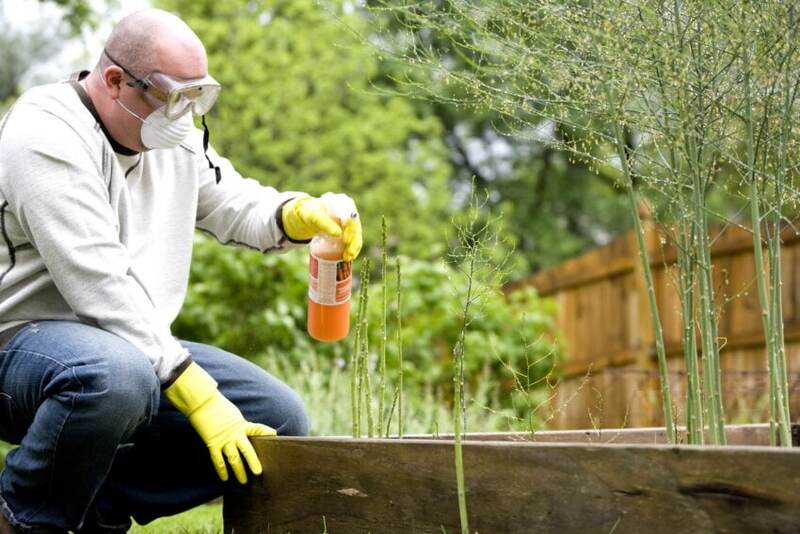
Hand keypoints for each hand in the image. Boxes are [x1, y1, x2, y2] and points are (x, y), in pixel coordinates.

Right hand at [164, 362, 275, 483]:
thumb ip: (243, 427)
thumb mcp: (236, 417)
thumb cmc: (221, 410)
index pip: (258, 428)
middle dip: (253, 461)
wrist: (203, 404)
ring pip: (233, 458)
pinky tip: (224, 479)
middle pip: (246, 449)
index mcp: (242, 425)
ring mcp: (223, 440)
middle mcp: (235, 434)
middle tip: (259, 472)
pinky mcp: (212, 444)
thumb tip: (249, 436)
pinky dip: (221, 470)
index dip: (266, 432)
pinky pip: (218, 460)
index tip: (275, 435)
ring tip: (243, 481)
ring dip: (238, 471)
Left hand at [282, 194, 362, 260]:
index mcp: (341, 202)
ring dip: (354, 246)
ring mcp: (351, 220)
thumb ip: (324, 223)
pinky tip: (350, 256)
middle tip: (348, 250)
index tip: (346, 240)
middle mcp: (349, 210)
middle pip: (355, 225)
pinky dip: (354, 248)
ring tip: (348, 257)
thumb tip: (337, 234)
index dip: (350, 227)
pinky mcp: (350, 230)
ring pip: (357, 234)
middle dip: (353, 239)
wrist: (310, 216)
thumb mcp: (313, 216)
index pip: (349, 214)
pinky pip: (355, 239)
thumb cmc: (310, 213)